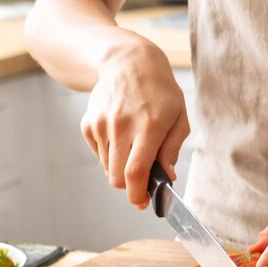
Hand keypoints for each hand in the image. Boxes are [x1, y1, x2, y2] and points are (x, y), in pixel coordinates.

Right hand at [80, 43, 189, 209]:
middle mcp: (121, 126)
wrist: (127, 63)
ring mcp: (101, 125)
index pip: (137, 171)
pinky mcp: (88, 124)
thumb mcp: (179, 118)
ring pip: (107, 168)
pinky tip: (121, 136)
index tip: (142, 203)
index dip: (138, 194)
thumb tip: (167, 177)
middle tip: (143, 185)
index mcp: (149, 127)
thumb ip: (172, 150)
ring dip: (120, 169)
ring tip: (134, 148)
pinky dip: (110, 155)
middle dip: (130, 188)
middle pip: (117, 176)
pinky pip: (98, 154)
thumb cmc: (160, 93)